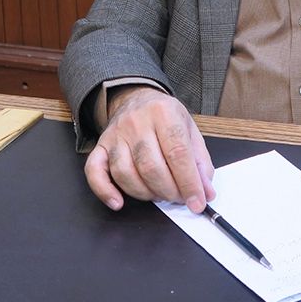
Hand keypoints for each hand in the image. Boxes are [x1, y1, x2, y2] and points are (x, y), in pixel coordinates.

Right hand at [84, 86, 215, 212]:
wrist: (137, 98)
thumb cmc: (166, 117)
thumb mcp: (190, 130)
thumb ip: (200, 162)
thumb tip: (205, 193)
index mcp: (164, 113)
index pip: (177, 153)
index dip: (189, 182)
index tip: (197, 202)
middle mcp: (137, 122)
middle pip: (151, 166)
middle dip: (169, 191)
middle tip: (179, 198)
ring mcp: (116, 134)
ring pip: (125, 173)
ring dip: (145, 194)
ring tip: (159, 194)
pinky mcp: (100, 146)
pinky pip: (94, 171)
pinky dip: (105, 191)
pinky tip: (118, 202)